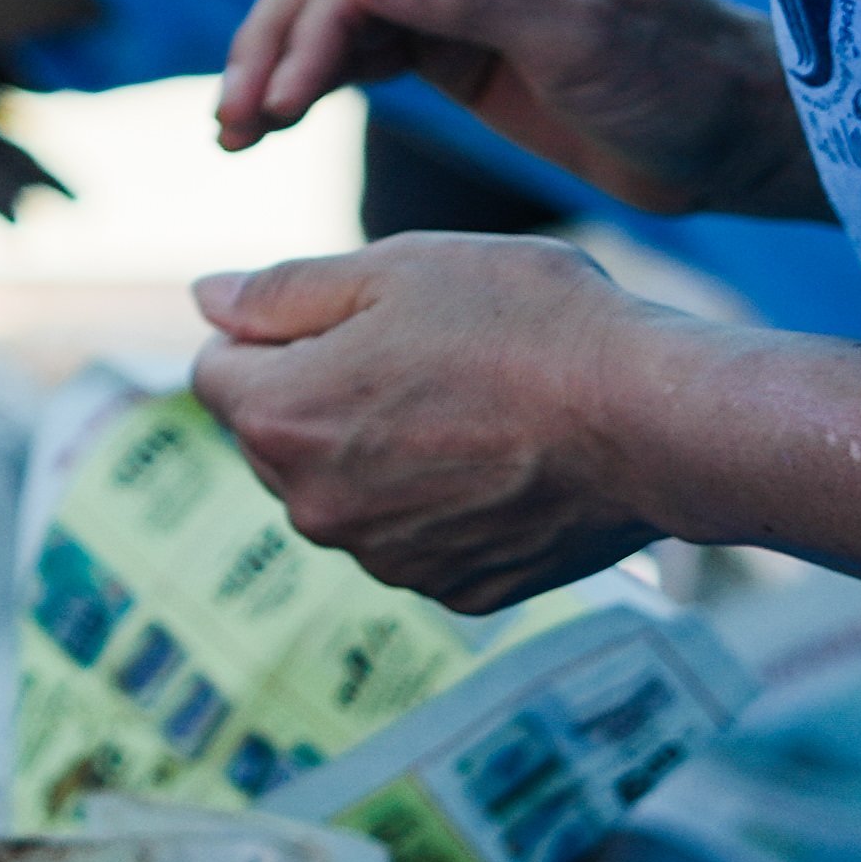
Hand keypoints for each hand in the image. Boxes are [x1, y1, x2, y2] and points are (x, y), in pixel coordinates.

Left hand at [189, 236, 672, 610]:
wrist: (655, 422)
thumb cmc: (525, 328)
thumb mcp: (393, 270)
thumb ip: (282, 291)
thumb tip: (206, 300)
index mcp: (280, 421)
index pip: (217, 371)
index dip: (271, 334)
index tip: (347, 319)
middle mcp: (315, 509)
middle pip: (272, 439)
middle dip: (316, 395)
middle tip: (417, 355)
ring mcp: (387, 560)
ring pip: (343, 492)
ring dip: (375, 452)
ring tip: (469, 406)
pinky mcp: (456, 591)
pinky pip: (413, 537)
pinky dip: (437, 503)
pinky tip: (500, 462)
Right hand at [216, 0, 811, 216]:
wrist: (731, 137)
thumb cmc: (683, 81)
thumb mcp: (582, 40)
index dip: (315, 27)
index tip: (278, 103)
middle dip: (277, 46)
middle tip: (231, 122)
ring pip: (331, 4)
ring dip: (280, 65)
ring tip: (233, 132)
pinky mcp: (447, 20)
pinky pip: (356, 39)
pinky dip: (311, 77)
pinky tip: (270, 120)